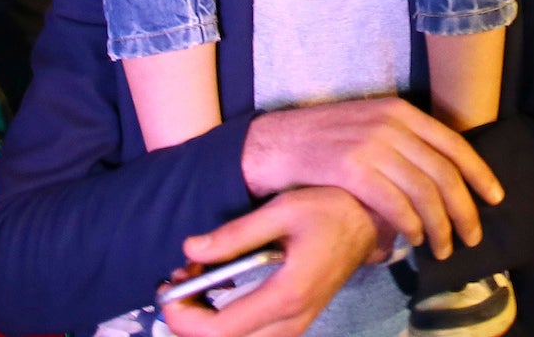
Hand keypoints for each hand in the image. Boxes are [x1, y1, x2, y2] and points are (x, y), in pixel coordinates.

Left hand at [161, 188, 384, 336]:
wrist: (368, 220)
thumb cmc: (328, 209)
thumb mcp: (282, 210)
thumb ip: (235, 233)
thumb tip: (190, 249)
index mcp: (287, 295)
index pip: (223, 330)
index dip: (185, 319)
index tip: (166, 293)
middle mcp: (292, 320)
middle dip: (190, 320)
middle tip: (175, 282)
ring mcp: (296, 324)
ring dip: (206, 320)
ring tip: (192, 278)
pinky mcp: (295, 319)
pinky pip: (252, 333)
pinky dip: (225, 318)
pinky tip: (214, 286)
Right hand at [240, 98, 502, 260]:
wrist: (276, 143)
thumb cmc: (324, 139)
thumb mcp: (370, 124)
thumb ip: (404, 142)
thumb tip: (440, 177)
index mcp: (399, 111)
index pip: (453, 143)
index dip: (479, 173)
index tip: (495, 198)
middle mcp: (390, 125)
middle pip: (444, 173)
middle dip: (464, 210)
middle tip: (471, 236)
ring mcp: (371, 146)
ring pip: (424, 192)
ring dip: (439, 226)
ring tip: (441, 247)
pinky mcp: (352, 170)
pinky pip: (396, 205)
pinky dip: (410, 226)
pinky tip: (412, 239)